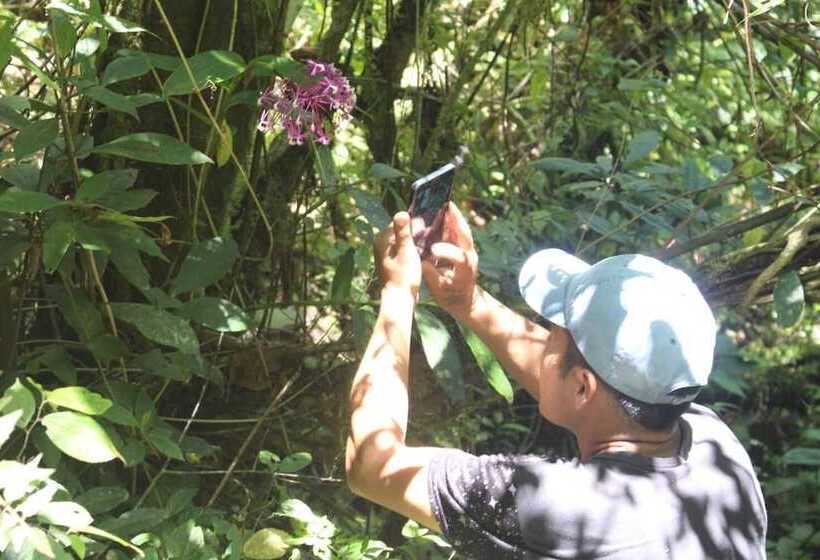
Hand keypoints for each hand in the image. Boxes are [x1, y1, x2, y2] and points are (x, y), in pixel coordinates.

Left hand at [375, 212, 421, 295]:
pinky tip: (420, 255)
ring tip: (426, 246)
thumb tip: (401, 212)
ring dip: (413, 242)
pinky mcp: (389, 262)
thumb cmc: (403, 275)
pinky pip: (401, 250)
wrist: (399, 299)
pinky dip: (410, 250)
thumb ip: (403, 232)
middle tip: (429, 235)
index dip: (414, 223)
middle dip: (414, 232)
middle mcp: (380, 245)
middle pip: (400, 231)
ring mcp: (384, 254)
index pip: (400, 222)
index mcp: (382, 239)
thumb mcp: (406, 251)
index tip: (428, 226)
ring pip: (402, 241)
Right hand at [421, 202, 478, 318]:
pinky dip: (451, 221)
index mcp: (465, 269)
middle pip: (464, 234)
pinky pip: (459, 231)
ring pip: (462, 229)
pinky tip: (441, 213)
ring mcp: (468, 250)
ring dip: (453, 216)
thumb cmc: (451, 296)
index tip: (433, 249)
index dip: (446, 251)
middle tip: (446, 204)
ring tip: (442, 203)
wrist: (466, 301)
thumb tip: (421, 260)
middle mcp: (470, 256)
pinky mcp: (464, 248)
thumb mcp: (439, 290)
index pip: (458, 256)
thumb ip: (431, 274)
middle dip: (455, 219)